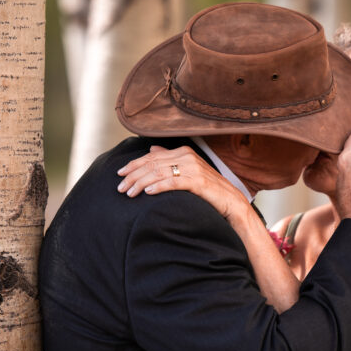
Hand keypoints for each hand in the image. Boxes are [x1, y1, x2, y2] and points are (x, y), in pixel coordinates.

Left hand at [117, 145, 249, 223]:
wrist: (230, 201)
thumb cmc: (208, 188)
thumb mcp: (188, 170)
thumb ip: (170, 159)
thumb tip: (152, 150)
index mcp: (183, 151)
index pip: (151, 156)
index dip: (133, 164)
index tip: (119, 174)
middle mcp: (187, 156)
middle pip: (152, 164)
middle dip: (133, 175)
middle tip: (120, 188)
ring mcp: (193, 168)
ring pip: (159, 173)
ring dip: (141, 183)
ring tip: (130, 193)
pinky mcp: (197, 181)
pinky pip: (172, 182)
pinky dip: (158, 187)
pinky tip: (147, 193)